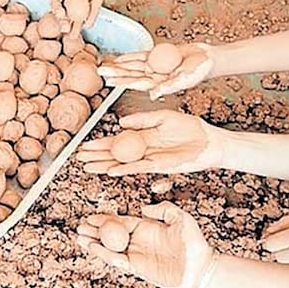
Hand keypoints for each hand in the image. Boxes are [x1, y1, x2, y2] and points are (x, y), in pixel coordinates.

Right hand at [76, 110, 223, 174]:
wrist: (209, 140)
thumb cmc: (190, 127)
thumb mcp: (163, 116)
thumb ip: (142, 119)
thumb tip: (121, 123)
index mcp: (143, 136)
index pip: (117, 141)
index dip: (100, 143)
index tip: (85, 145)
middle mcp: (143, 149)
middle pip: (115, 154)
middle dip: (97, 156)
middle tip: (79, 159)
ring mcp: (149, 159)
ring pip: (122, 164)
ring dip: (105, 166)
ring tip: (88, 167)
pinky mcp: (159, 166)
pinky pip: (137, 168)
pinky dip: (124, 169)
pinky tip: (110, 171)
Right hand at [76, 202, 213, 287]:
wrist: (201, 268)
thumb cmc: (195, 243)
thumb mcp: (181, 218)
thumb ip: (163, 209)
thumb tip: (143, 209)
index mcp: (146, 227)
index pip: (121, 222)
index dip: (105, 220)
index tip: (91, 216)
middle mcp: (139, 241)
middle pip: (111, 235)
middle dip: (95, 231)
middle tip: (79, 227)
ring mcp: (137, 255)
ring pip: (110, 248)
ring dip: (94, 243)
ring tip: (79, 238)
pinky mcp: (138, 268)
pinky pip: (117, 260)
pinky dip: (104, 254)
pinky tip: (93, 248)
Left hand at [98, 43, 213, 98]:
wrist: (207, 58)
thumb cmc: (199, 70)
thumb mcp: (186, 78)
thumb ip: (170, 86)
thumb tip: (153, 95)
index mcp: (159, 83)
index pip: (137, 84)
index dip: (124, 83)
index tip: (111, 82)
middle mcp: (154, 76)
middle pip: (131, 75)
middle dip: (116, 74)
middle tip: (100, 73)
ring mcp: (154, 67)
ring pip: (133, 66)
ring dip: (118, 66)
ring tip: (103, 66)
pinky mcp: (156, 57)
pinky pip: (140, 57)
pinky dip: (129, 57)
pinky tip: (117, 58)